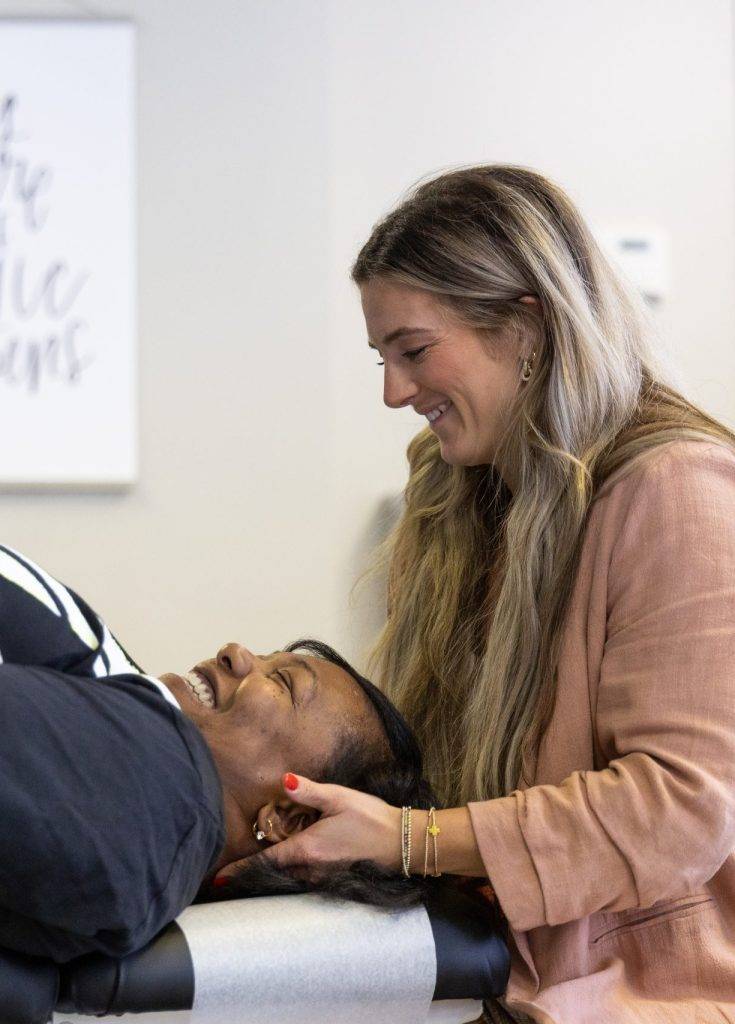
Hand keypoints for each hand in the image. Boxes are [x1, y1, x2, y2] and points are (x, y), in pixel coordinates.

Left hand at [215, 773, 402, 882]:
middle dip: (252, 870)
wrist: (400, 842)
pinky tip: (289, 858)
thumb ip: (308, 791)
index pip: (265, 861)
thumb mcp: (338, 797)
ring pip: (287, 874)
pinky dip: (289, 870)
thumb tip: (282, 781)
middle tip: (228, 869)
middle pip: (273, 870)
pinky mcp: (332, 875)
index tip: (217, 879)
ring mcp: (322, 875)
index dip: (240, 869)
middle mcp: (310, 867)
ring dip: (271, 869)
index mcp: (307, 848)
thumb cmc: (370, 818)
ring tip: (252, 864)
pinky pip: (302, 875)